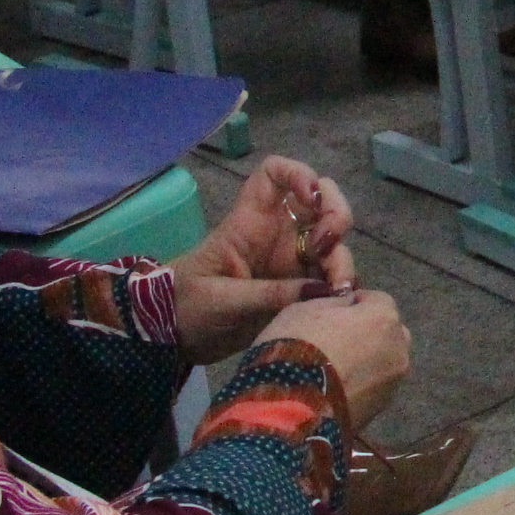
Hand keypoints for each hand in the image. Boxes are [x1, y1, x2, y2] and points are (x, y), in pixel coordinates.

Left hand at [171, 158, 357, 363]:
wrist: (171, 341)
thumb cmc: (185, 308)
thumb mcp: (221, 300)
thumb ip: (269, 295)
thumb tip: (322, 291)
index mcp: (249, 223)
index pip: (274, 174)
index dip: (298, 173)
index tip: (310, 198)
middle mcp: (277, 234)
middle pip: (320, 201)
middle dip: (336, 214)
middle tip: (327, 246)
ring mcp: (291, 261)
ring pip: (333, 241)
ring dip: (343, 259)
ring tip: (338, 290)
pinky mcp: (299, 288)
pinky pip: (332, 276)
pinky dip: (342, 286)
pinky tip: (341, 303)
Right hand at [251, 291, 411, 429]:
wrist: (289, 409)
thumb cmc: (296, 348)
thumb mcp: (305, 309)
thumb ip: (335, 303)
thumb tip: (347, 305)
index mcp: (385, 316)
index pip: (376, 300)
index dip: (352, 304)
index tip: (329, 315)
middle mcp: (400, 347)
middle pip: (387, 331)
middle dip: (367, 332)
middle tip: (333, 343)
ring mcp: (394, 381)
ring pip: (383, 361)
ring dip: (366, 361)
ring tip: (332, 370)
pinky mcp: (382, 408)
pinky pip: (373, 387)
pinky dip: (360, 385)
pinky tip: (334, 390)